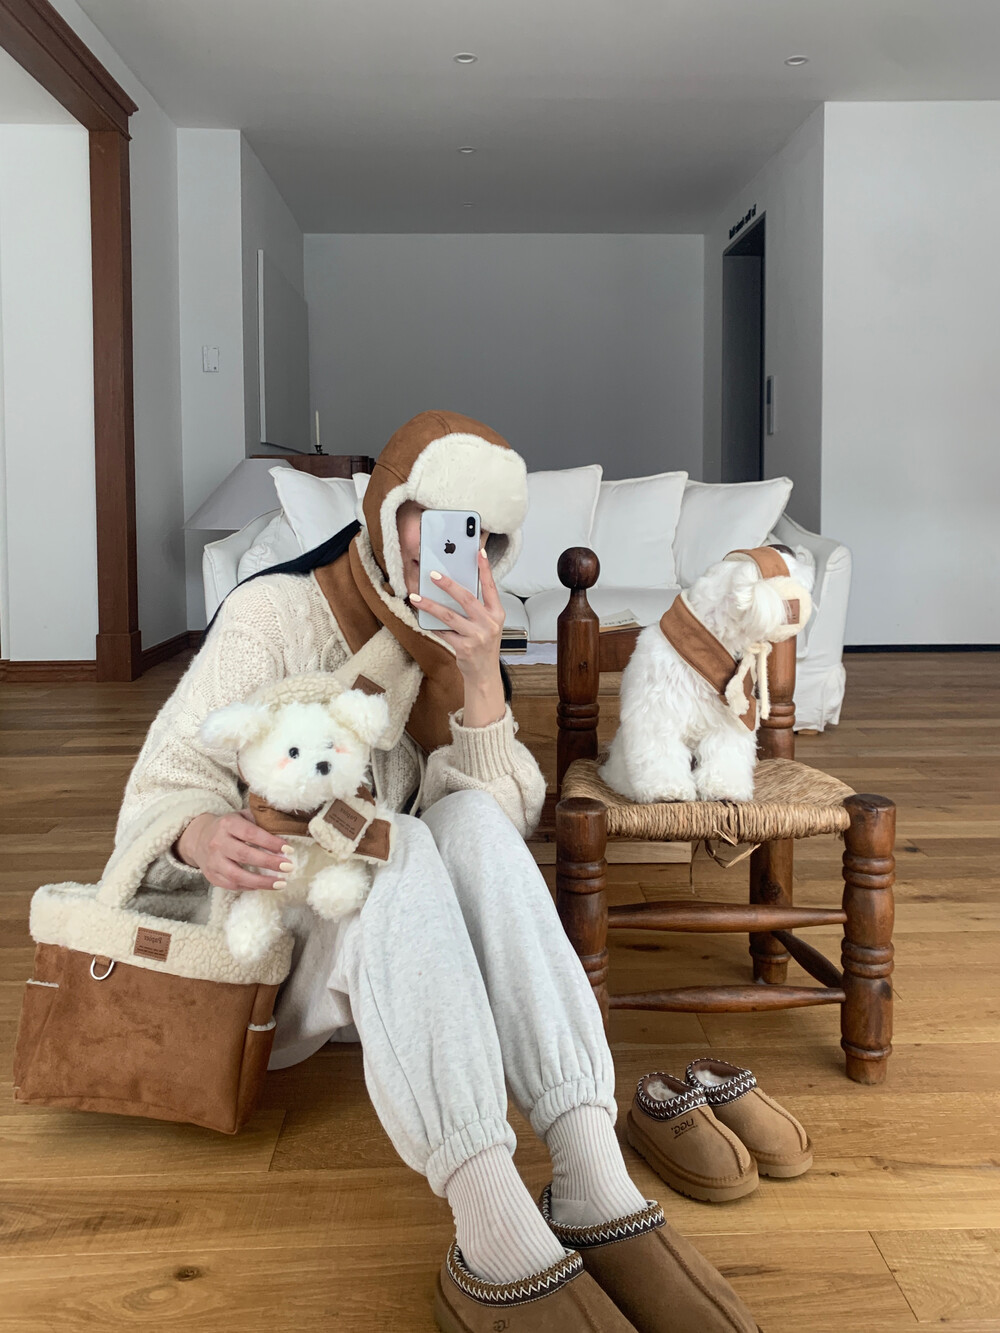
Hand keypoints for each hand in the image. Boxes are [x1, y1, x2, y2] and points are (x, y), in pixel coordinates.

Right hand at [174, 810, 291, 891]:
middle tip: (289, 867)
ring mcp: (213, 861)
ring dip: (261, 882)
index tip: (288, 849)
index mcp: (228, 824)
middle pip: (245, 855)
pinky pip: (232, 885)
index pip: (251, 834)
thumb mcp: (241, 816)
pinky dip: (249, 887)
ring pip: (237, 875)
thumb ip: (260, 821)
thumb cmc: (228, 827)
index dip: (271, 842)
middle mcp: (218, 842)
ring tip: (281, 883)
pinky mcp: (211, 876)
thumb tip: (285, 828)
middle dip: (269, 863)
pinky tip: (263, 885)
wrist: (198, 838)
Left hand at [411, 548, 504, 686]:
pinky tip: (421, 618)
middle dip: (449, 584)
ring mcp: (477, 636)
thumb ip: (477, 608)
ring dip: (430, 605)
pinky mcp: (464, 648)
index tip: (478, 553)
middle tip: (433, 574)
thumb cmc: (484, 644)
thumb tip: (453, 587)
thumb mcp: (487, 624)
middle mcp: (489, 624)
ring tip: (416, 597)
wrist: (484, 673)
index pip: (491, 587)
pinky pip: (443, 632)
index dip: (485, 569)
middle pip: (467, 599)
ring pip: (449, 616)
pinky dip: (431, 624)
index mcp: (497, 614)